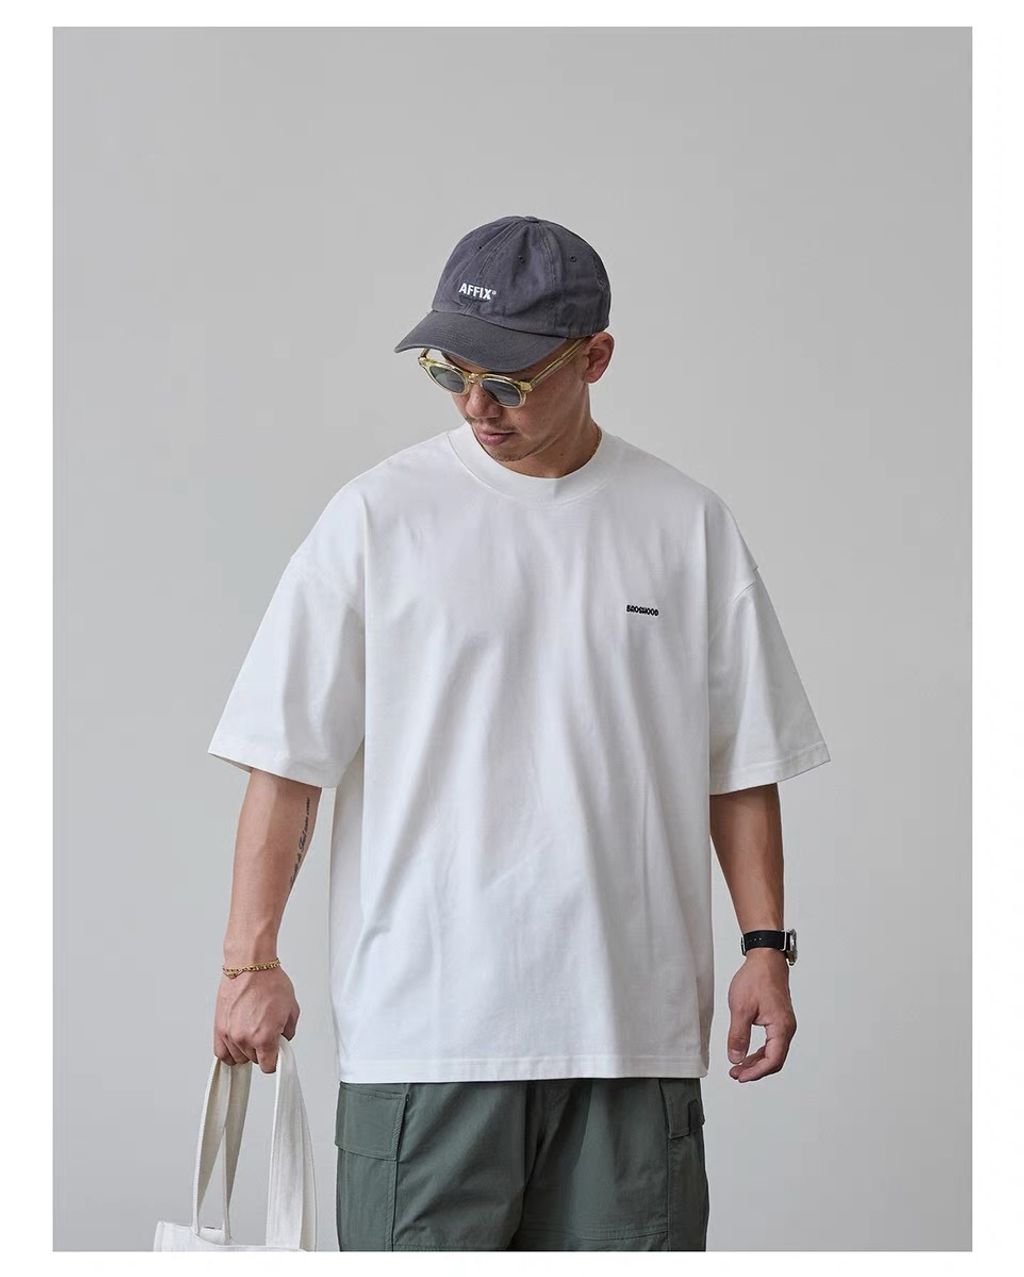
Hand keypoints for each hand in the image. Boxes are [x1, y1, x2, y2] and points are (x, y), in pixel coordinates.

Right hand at [214, 966, 299, 1073]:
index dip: (274, 1061)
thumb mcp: (291, 1009)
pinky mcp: (219, 1028)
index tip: (275, 1055)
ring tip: (252, 1031)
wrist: (250, 966)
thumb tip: (283, 1041)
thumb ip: (288, 1031)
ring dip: (246, 1049)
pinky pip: (221, 1053)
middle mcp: (245, 1039)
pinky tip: (237, 1043)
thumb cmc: (269, 982)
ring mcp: (230, 1034)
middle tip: (266, 1033)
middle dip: (262, 1050)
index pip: (268, 1066)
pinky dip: (229, 1051)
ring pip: (238, 1057)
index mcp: (264, 1037)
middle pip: (254, 1060)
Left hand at [725, 949, 795, 1081]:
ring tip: (738, 1067)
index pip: (772, 1060)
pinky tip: (747, 1053)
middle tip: (736, 1075)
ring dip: (756, 1061)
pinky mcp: (779, 1020)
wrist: (765, 959)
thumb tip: (736, 1058)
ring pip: (773, 1052)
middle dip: (755, 1070)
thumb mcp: (741, 1008)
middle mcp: (787, 1028)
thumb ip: (738, 1035)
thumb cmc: (756, 978)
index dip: (755, 1072)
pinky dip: (759, 1051)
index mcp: (781, 1027)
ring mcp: (784, 1024)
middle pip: (774, 1060)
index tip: (739, 1076)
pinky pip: (772, 1042)